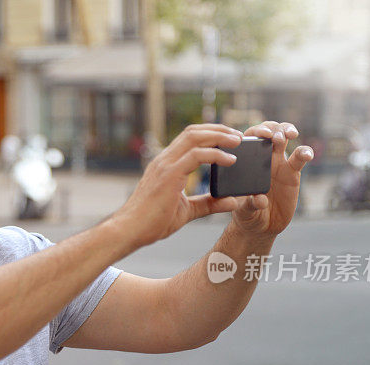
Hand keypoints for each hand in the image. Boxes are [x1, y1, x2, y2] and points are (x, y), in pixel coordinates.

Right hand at [115, 124, 244, 247]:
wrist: (130, 230)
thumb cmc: (152, 222)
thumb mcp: (187, 211)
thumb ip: (208, 204)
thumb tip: (232, 202)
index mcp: (166, 165)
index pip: (189, 139)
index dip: (211, 134)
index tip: (230, 140)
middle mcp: (164, 160)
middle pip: (193, 132)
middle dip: (218, 130)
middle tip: (239, 136)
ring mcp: (165, 165)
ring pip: (195, 138)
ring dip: (219, 136)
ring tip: (237, 141)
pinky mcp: (169, 175)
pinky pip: (196, 156)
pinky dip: (215, 154)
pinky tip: (230, 159)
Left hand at [231, 121, 313, 236]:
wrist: (262, 226)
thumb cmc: (247, 215)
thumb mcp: (244, 212)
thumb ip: (249, 205)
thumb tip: (259, 199)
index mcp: (246, 163)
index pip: (249, 140)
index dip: (255, 133)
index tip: (260, 136)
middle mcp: (262, 159)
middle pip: (268, 133)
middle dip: (272, 128)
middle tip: (275, 136)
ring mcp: (279, 164)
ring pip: (284, 139)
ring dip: (287, 132)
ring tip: (289, 135)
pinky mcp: (293, 173)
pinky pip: (300, 158)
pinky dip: (305, 152)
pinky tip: (306, 154)